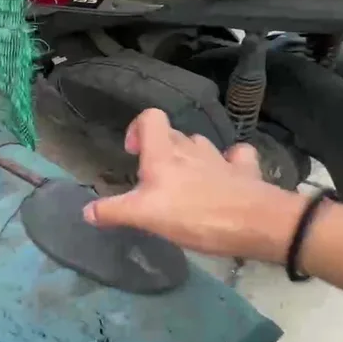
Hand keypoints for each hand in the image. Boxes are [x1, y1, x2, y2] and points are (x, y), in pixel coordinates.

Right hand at [83, 108, 308, 261]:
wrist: (256, 224)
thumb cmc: (195, 216)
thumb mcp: (145, 217)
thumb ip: (113, 211)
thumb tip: (86, 211)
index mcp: (164, 154)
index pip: (150, 117)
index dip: (137, 128)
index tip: (133, 154)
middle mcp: (191, 149)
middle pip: (173, 134)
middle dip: (161, 148)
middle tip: (154, 178)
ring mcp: (221, 158)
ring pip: (200, 145)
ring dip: (190, 156)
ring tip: (185, 182)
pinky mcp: (245, 172)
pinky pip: (236, 157)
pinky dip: (230, 162)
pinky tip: (226, 176)